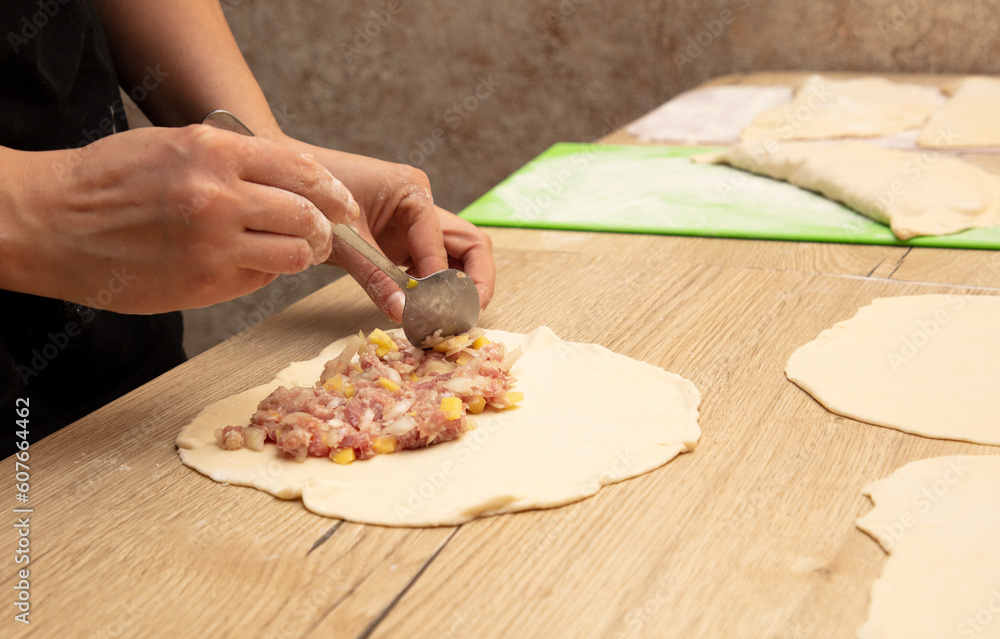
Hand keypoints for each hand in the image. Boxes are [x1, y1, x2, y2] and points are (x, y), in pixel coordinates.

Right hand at [4, 124, 359, 312]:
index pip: (304, 170)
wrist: (49, 221)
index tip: (343, 205)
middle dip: (328, 229)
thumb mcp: (176, 144)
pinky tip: (243, 264)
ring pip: (294, 255)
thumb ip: (235, 160)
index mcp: (214, 151)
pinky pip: (259, 280)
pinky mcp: (203, 285)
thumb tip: (291, 181)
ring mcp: (212, 244)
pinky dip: (263, 274)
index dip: (333, 192)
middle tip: (326, 236)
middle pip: (310, 216)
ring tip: (290, 252)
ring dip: (301, 255)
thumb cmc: (111, 179)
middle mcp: (219, 196)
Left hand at [287, 143, 495, 321]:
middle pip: (471, 246)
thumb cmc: (311, 197)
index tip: (435, 315)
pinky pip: (433, 265)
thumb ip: (374, 276)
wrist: (286, 183)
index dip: (442, 283)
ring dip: (460, 288)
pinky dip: (436, 288)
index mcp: (413, 192)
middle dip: (475, 284)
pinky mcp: (404, 238)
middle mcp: (423, 204)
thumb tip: (403, 313)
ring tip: (452, 320)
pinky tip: (429, 311)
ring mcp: (416, 222)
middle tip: (466, 319)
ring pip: (459, 256)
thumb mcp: (344, 240)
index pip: (442, 243)